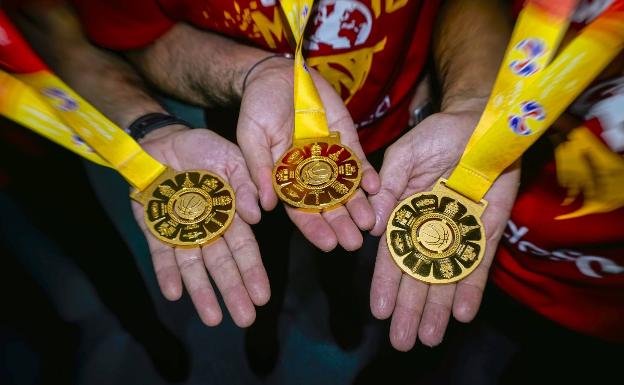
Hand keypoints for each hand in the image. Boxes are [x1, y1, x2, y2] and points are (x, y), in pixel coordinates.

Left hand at [132, 125, 269, 326]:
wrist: (162, 140)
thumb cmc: (202, 148)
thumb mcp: (231, 158)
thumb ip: (244, 184)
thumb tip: (257, 216)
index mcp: (230, 213)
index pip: (244, 248)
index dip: (253, 271)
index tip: (262, 296)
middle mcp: (208, 228)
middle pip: (222, 264)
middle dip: (233, 290)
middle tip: (245, 318)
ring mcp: (181, 230)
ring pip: (194, 266)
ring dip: (203, 292)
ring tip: (213, 319)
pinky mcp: (155, 229)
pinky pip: (162, 254)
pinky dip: (167, 273)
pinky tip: (174, 294)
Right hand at [237, 58, 379, 250]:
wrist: (278, 76)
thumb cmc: (258, 108)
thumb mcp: (251, 136)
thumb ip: (258, 168)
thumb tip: (265, 206)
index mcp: (285, 179)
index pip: (300, 210)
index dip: (314, 228)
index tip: (328, 244)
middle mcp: (309, 174)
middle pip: (328, 204)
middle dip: (341, 223)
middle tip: (355, 243)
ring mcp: (329, 158)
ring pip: (346, 187)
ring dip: (359, 205)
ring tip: (370, 223)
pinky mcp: (345, 140)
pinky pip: (358, 161)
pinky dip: (367, 174)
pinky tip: (376, 187)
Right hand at [368, 107, 519, 349]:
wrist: (480, 122)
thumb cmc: (437, 134)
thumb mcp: (405, 156)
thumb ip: (389, 187)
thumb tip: (374, 228)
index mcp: (405, 214)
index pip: (392, 256)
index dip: (385, 283)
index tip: (378, 310)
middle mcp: (431, 229)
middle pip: (418, 274)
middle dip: (410, 307)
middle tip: (403, 341)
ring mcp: (460, 231)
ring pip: (447, 276)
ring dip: (438, 308)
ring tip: (429, 338)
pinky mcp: (488, 230)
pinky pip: (479, 262)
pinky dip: (472, 287)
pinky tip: (463, 314)